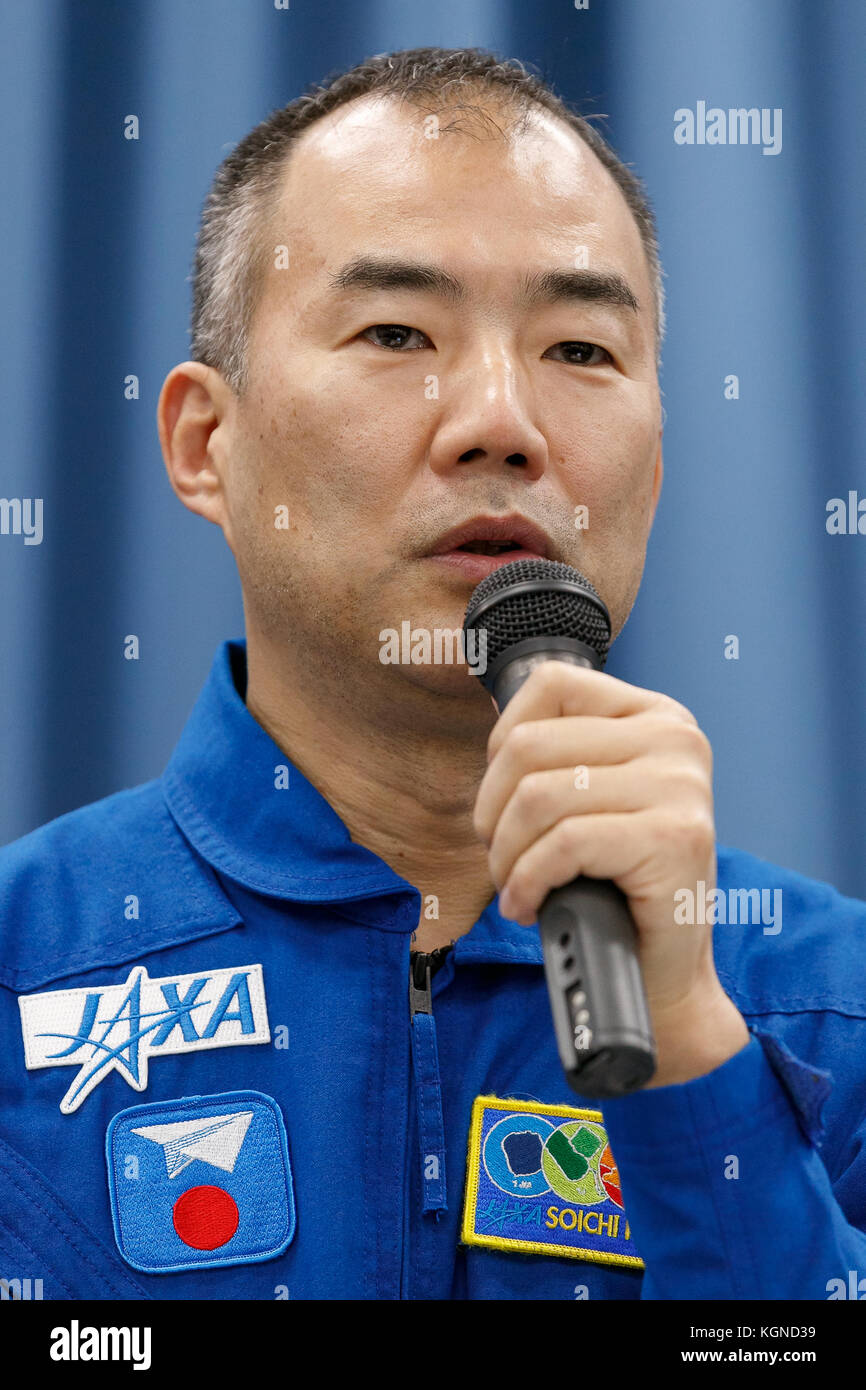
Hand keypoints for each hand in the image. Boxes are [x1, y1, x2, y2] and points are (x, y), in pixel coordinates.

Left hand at [473, 662, 749, 1086]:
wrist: (662, 976)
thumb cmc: (615, 889)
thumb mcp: (592, 798)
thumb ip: (560, 752)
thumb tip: (492, 711)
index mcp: (657, 716)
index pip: (551, 684)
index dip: (502, 741)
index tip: (505, 798)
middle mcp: (677, 739)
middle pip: (530, 745)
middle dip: (494, 813)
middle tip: (504, 859)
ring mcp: (681, 786)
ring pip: (538, 797)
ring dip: (507, 856)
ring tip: (518, 886)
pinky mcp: (674, 838)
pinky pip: (563, 843)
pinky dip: (528, 882)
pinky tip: (530, 906)